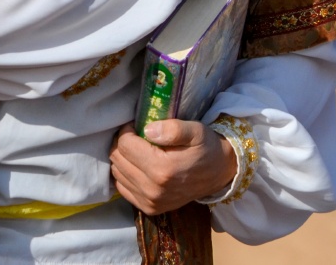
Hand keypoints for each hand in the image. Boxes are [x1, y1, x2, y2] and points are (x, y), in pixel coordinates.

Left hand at [110, 122, 235, 214]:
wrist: (218, 174)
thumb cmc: (205, 148)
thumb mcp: (196, 131)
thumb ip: (173, 129)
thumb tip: (147, 130)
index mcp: (162, 168)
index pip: (124, 145)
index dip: (126, 131)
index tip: (136, 126)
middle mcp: (152, 189)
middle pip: (118, 159)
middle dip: (122, 144)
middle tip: (136, 136)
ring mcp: (150, 202)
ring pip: (117, 173)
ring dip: (123, 159)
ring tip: (138, 150)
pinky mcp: (149, 209)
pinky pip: (122, 188)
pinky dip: (125, 174)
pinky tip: (138, 166)